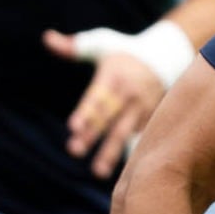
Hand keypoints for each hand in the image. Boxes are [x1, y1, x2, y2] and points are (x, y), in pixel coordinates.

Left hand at [43, 29, 164, 178]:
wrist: (167, 56)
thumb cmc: (125, 51)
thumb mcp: (102, 43)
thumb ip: (74, 46)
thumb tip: (47, 38)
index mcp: (114, 76)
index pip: (97, 96)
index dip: (86, 111)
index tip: (74, 126)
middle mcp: (129, 93)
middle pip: (108, 116)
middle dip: (92, 134)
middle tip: (74, 150)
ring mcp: (143, 108)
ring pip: (124, 132)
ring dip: (111, 152)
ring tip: (98, 172)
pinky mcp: (152, 118)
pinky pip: (140, 138)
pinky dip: (132, 155)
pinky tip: (126, 174)